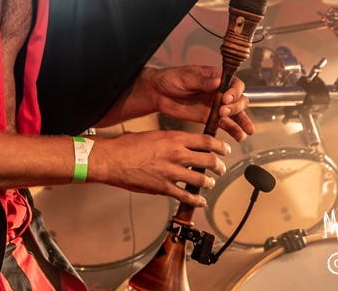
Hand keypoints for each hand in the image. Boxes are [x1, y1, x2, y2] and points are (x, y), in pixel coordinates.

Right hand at [90, 130, 229, 207]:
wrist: (112, 159)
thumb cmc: (128, 146)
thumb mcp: (154, 135)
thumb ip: (171, 141)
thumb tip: (184, 146)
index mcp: (174, 139)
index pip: (206, 141)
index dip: (220, 146)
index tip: (225, 149)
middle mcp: (176, 155)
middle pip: (209, 161)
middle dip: (219, 166)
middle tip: (221, 168)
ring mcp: (171, 173)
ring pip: (201, 180)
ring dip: (209, 183)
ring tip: (210, 184)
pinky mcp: (164, 188)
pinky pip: (186, 196)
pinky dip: (197, 200)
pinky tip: (200, 201)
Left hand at [143, 65, 254, 141]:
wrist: (157, 92)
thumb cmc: (170, 79)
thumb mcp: (186, 77)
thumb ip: (202, 81)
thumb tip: (218, 82)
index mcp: (216, 77)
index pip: (234, 84)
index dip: (234, 91)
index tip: (226, 98)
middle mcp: (219, 91)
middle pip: (239, 99)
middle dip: (235, 107)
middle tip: (223, 111)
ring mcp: (215, 105)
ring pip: (236, 113)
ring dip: (242, 122)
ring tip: (246, 131)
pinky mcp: (209, 117)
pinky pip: (225, 124)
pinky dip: (233, 130)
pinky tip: (239, 136)